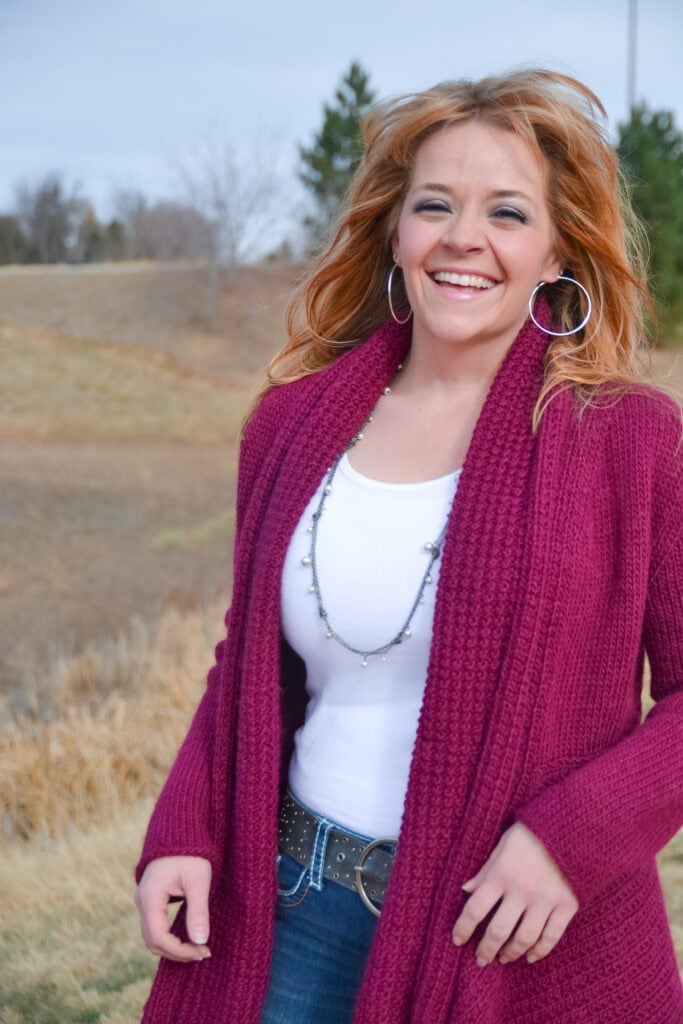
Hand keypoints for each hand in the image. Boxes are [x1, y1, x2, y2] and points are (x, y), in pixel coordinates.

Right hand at [135, 856, 212, 962]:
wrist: (179, 831)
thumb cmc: (190, 853)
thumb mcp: (198, 882)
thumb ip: (198, 912)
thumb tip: (201, 942)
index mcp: (150, 898)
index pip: (159, 938)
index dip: (180, 951)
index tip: (202, 952)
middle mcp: (142, 901)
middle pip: (152, 941)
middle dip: (177, 952)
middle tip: (202, 953)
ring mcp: (143, 900)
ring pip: (152, 935)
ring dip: (172, 946)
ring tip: (197, 947)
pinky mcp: (149, 898)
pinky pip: (154, 925)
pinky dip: (168, 936)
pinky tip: (187, 935)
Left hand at [452, 822, 577, 966]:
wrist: (572, 826)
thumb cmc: (531, 835)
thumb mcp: (502, 846)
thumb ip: (485, 871)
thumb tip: (466, 890)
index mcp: (501, 874)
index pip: (475, 909)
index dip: (463, 928)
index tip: (457, 940)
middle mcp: (521, 890)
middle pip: (498, 930)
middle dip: (486, 949)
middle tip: (481, 959)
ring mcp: (545, 900)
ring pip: (524, 938)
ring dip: (511, 953)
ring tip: (503, 958)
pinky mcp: (566, 905)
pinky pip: (552, 936)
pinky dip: (540, 951)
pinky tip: (531, 957)